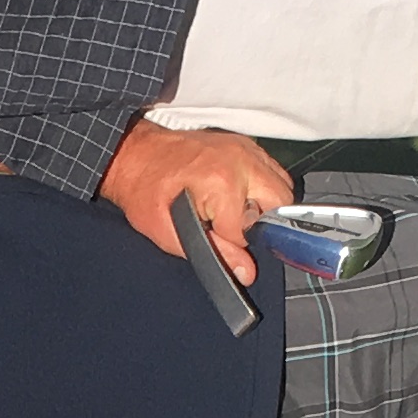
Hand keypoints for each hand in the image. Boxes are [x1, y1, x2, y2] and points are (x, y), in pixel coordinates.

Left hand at [100, 122, 295, 285]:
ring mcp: (246, 149)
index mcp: (221, 181)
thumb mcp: (168, 233)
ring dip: (266, 208)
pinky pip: (273, 173)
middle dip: (262, 225)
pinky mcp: (246, 146)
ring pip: (283, 188)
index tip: (213, 238)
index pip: (249, 231)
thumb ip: (212, 253)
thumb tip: (247, 272)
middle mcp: (241, 160)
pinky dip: (263, 190)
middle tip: (231, 230)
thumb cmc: (143, 191)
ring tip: (232, 214)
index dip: (232, 245)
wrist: (134, 155)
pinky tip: (238, 199)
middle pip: (281, 204)